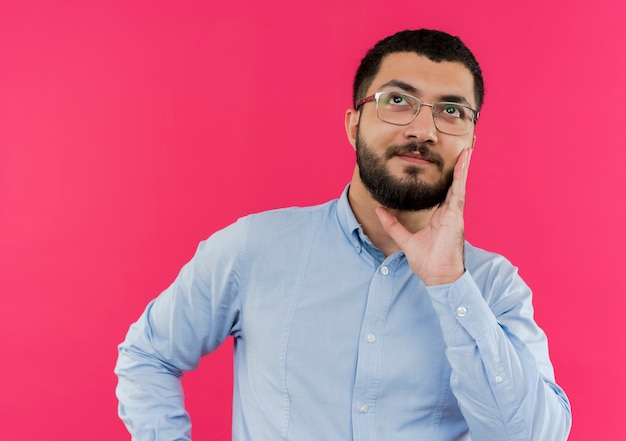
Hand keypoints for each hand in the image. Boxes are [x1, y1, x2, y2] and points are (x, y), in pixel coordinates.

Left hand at [375, 148, 471, 285]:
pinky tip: (463, 163)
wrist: (438, 277)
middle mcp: (450, 213)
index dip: (447, 178)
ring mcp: (454, 214)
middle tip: (463, 150)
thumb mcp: (405, 240)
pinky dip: (461, 177)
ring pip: (459, 185)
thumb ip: (392, 224)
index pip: (444, 192)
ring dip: (463, 167)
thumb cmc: (427, 262)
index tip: (448, 163)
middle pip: (454, 185)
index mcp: (441, 217)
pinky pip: (459, 192)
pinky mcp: (455, 216)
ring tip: (467, 149)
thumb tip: (379, 210)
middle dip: (459, 168)